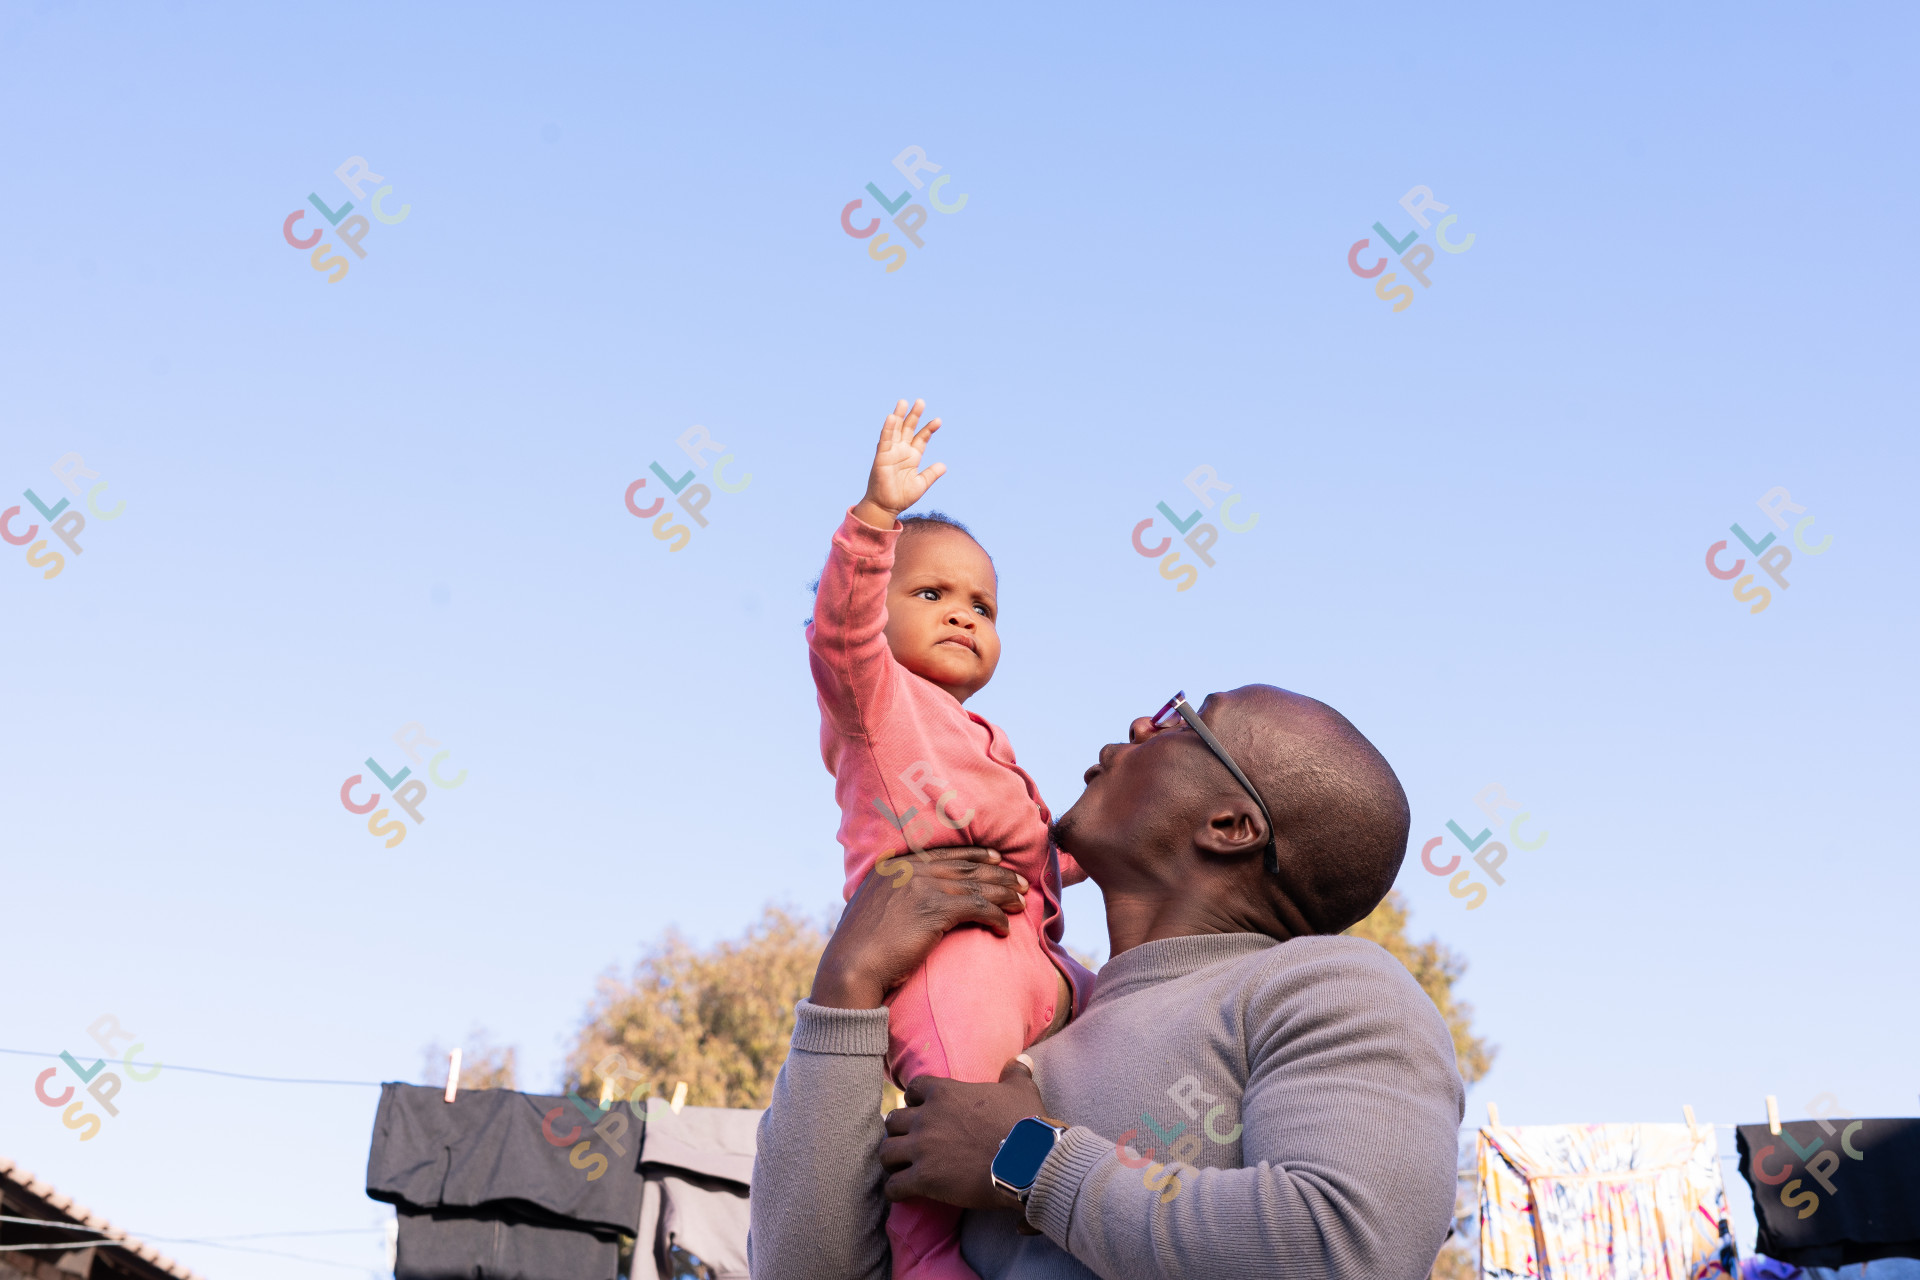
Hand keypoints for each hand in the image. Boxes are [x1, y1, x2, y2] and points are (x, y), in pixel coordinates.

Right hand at [810, 847, 1026, 1010]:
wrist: (851, 967)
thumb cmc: (860, 948)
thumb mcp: (872, 908)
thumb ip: (892, 895)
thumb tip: (908, 902)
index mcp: (894, 865)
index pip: (944, 854)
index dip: (975, 855)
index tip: (996, 858)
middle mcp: (909, 870)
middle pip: (965, 866)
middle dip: (998, 873)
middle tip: (1020, 881)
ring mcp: (922, 887)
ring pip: (976, 884)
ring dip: (1003, 893)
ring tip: (1021, 902)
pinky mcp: (934, 909)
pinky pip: (977, 907)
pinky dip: (995, 916)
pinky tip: (1005, 928)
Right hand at [851, 398, 943, 528]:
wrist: (886, 506)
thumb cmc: (901, 496)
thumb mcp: (921, 484)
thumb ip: (931, 474)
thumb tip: (943, 466)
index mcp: (912, 457)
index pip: (921, 438)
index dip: (929, 429)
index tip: (938, 421)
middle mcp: (902, 451)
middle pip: (908, 429)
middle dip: (914, 416)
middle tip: (921, 401)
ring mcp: (891, 452)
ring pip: (895, 430)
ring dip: (899, 416)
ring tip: (903, 402)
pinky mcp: (882, 456)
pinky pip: (885, 440)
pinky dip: (888, 429)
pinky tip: (891, 417)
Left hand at [880, 1057, 1048, 1215]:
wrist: (1027, 1161)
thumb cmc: (1024, 1124)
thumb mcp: (1022, 1091)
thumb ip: (1015, 1073)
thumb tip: (1022, 1060)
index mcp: (944, 1093)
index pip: (913, 1089)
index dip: (915, 1100)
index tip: (921, 1110)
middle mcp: (926, 1118)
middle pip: (893, 1121)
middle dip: (899, 1132)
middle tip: (910, 1143)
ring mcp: (922, 1148)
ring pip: (886, 1152)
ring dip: (892, 1160)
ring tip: (901, 1168)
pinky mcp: (923, 1179)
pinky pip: (893, 1186)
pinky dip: (895, 1190)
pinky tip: (903, 1193)